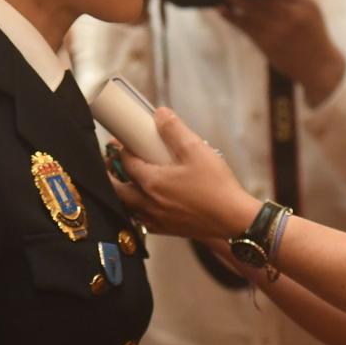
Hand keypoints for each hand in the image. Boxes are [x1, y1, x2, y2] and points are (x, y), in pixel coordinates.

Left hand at [114, 108, 259, 240]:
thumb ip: (175, 130)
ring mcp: (157, 219)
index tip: (120, 141)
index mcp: (152, 182)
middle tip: (111, 164)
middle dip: (111, 175)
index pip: (126, 162)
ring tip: (126, 183)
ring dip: (123, 195)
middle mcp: (149, 203)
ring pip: (128, 208)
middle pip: (117, 190)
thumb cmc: (217, 187)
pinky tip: (146, 205)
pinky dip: (138, 212)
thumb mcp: (196, 150)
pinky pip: (142, 222)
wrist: (234, 221)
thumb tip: (159, 114)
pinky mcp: (168, 230)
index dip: (121, 149)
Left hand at [217, 0, 345, 104]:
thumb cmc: (313, 32)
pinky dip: (231, 17)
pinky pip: (245, 27)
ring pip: (250, 9)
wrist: (318, 66)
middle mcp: (291, 15)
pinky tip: (221, 9)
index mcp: (304, 3)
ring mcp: (278, 30)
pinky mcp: (267, 44)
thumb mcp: (312, 8)